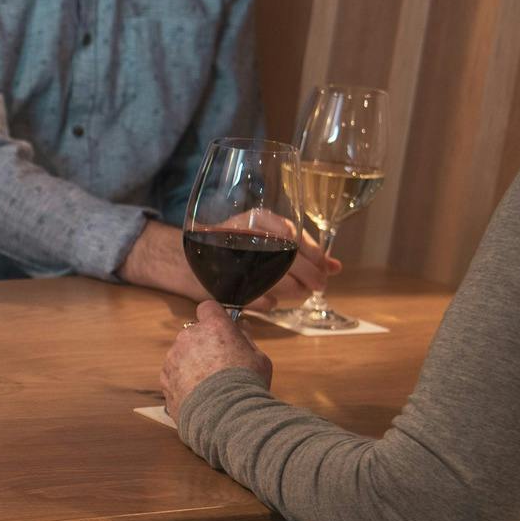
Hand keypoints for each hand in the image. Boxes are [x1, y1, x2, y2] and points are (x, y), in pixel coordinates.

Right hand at [120, 219, 340, 309]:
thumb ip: (302, 250)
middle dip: (310, 276)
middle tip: (318, 286)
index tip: (327, 268)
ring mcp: (234, 259)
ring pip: (279, 280)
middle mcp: (244, 235)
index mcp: (256, 219)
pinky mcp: (227, 284)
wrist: (183, 262)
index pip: (295, 235)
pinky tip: (271, 299)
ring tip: (299, 293)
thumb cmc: (232, 249)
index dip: (315, 255)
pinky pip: (260, 298)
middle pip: (290, 259)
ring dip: (295, 291)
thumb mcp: (266, 240)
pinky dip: (270, 301)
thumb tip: (336, 266)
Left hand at [162, 301, 272, 419]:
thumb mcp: (258, 357)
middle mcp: (189, 337)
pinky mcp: (164, 378)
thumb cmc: (247, 385)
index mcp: (214, 327)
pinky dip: (183, 380)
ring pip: (181, 354)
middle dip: (204, 343)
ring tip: (210, 384)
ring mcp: (173, 357)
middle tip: (221, 362)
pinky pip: (173, 373)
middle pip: (193, 333)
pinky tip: (199, 394)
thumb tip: (240, 327)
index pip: (208, 308)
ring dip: (192, 363)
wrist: (225, 415)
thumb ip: (245, 339)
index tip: (220, 327)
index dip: (214, 317)